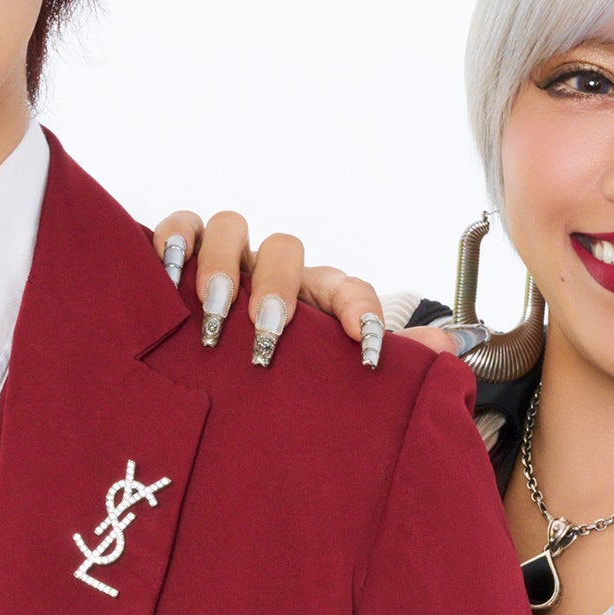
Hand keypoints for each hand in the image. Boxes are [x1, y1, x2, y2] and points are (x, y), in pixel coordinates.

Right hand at [142, 211, 466, 371]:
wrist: (226, 386)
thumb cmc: (287, 380)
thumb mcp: (334, 379)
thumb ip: (393, 363)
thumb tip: (444, 351)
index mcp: (317, 298)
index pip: (347, 287)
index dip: (359, 309)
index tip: (365, 348)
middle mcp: (272, 273)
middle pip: (285, 247)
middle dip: (276, 290)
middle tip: (268, 339)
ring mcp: (227, 263)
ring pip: (231, 228)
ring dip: (223, 268)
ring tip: (216, 316)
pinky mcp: (181, 260)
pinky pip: (179, 230)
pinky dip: (173, 243)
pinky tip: (169, 279)